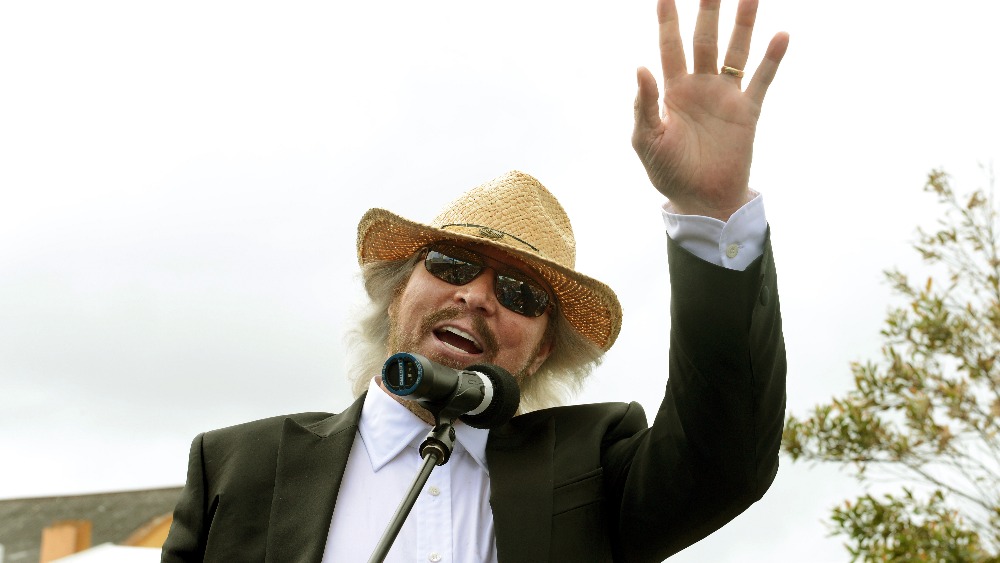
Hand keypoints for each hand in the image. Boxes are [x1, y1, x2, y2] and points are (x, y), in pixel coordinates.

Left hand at [632, 0, 788, 220]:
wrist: (700, 200)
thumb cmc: (668, 172)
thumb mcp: (646, 140)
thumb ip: (643, 105)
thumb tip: (641, 67)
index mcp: (672, 90)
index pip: (670, 46)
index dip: (668, 20)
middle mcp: (700, 86)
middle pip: (704, 38)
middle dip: (708, 9)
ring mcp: (725, 96)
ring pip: (735, 51)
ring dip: (743, 23)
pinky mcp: (747, 112)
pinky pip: (761, 80)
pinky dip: (771, 59)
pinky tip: (780, 35)